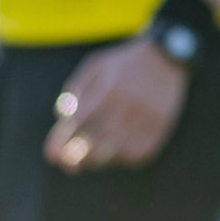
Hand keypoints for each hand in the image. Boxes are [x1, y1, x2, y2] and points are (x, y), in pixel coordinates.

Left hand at [44, 39, 189, 172]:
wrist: (167, 56)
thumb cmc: (123, 63)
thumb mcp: (95, 66)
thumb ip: (75, 92)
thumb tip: (61, 120)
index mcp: (109, 86)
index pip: (78, 121)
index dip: (62, 141)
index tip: (52, 156)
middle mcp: (128, 102)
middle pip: (96, 140)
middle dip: (77, 157)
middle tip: (69, 164)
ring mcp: (147, 115)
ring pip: (116, 152)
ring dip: (99, 160)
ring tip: (92, 159)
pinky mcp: (161, 125)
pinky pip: (139, 154)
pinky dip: (125, 159)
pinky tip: (118, 153)